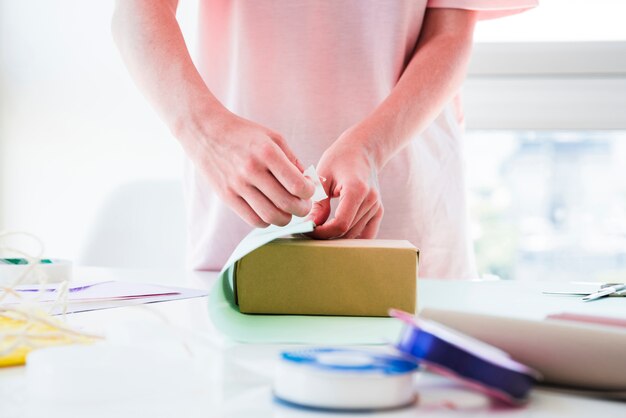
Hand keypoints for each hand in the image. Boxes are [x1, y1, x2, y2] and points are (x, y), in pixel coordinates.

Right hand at [182, 110, 315, 227]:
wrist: (206, 131)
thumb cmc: (243, 133)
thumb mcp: (272, 137)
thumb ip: (292, 160)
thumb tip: (309, 183)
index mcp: (266, 153)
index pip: (297, 185)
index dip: (309, 193)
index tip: (309, 190)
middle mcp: (251, 170)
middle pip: (286, 204)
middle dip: (302, 209)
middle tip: (303, 205)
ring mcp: (237, 185)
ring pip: (271, 216)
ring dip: (286, 218)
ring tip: (288, 211)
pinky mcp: (227, 196)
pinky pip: (253, 220)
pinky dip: (267, 221)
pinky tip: (270, 211)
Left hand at [307, 129, 383, 238]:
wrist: (362, 149)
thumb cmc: (339, 158)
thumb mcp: (322, 176)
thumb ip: (318, 204)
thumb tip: (311, 227)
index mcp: (357, 190)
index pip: (340, 224)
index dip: (322, 233)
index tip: (307, 230)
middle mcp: (371, 200)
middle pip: (347, 232)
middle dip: (326, 236)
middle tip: (307, 233)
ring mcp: (376, 207)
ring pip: (355, 235)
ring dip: (337, 238)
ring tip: (318, 232)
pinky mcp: (378, 211)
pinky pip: (367, 234)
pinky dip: (352, 238)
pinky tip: (336, 236)